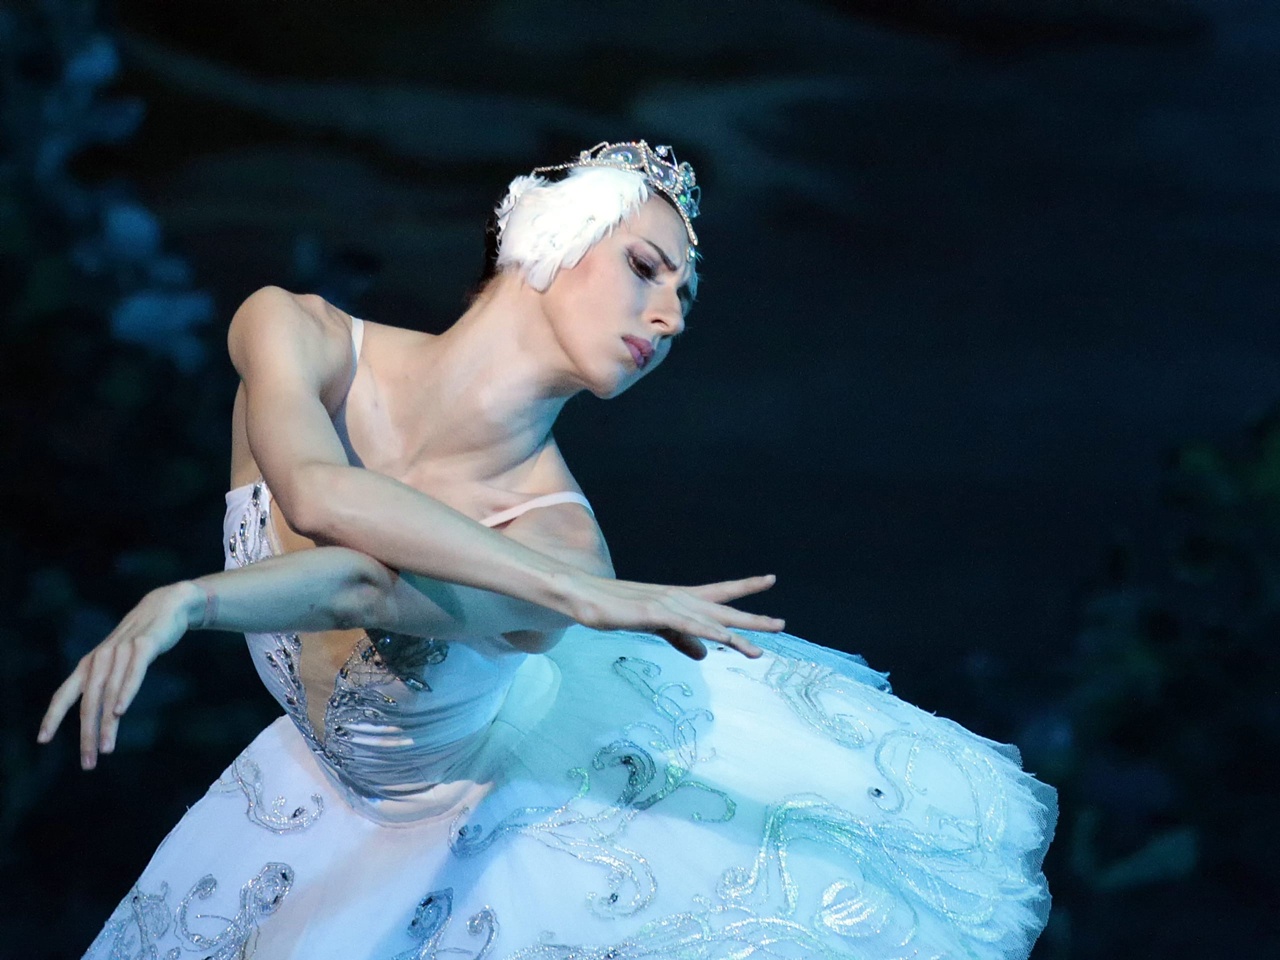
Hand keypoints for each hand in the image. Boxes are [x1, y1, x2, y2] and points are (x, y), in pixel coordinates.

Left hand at [37, 581, 200, 769]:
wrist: (166, 606)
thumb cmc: (140, 640)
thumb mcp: (118, 661)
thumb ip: (106, 683)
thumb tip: (99, 713)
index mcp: (89, 664)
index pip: (64, 694)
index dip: (52, 717)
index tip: (42, 740)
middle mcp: (99, 659)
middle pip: (88, 703)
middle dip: (86, 735)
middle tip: (88, 762)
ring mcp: (121, 651)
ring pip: (109, 694)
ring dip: (106, 724)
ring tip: (106, 749)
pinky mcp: (144, 646)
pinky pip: (132, 673)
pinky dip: (124, 693)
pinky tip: (119, 711)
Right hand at [564, 572, 782, 660]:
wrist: (584, 595)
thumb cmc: (617, 608)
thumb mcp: (657, 627)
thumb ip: (682, 639)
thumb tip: (706, 655)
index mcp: (681, 598)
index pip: (720, 592)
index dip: (745, 587)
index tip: (770, 579)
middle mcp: (680, 598)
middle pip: (724, 608)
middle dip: (752, 618)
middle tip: (781, 624)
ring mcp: (669, 604)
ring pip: (710, 622)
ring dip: (735, 636)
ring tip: (759, 650)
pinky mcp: (655, 613)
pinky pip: (686, 625)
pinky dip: (706, 633)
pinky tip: (723, 640)